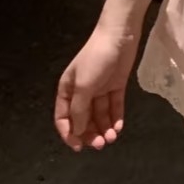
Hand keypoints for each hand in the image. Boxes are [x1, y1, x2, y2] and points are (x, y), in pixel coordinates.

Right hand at [54, 24, 138, 151]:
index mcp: (67, 89)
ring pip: (99, 115)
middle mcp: (82, 92)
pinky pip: (114, 107)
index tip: (78, 147)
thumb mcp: (83, 86)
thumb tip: (77, 131)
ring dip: (104, 128)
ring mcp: (99, 89)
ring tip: (112, 138)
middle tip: (100, 145)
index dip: (69, 133)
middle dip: (90, 133)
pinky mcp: (115, 86)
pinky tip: (118, 127)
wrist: (119, 36)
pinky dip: (115, 118)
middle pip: (83, 119)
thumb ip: (79, 110)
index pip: (63, 118)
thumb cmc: (95, 59)